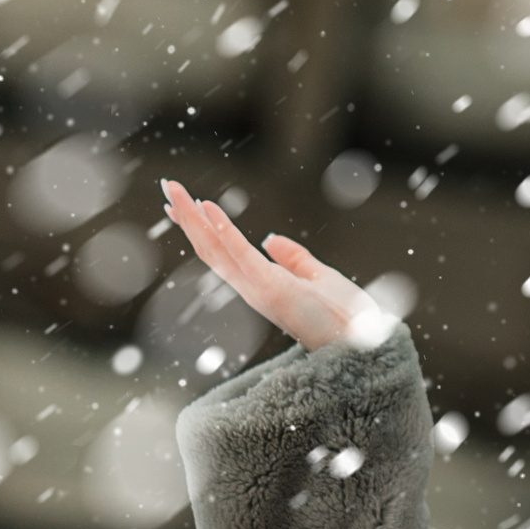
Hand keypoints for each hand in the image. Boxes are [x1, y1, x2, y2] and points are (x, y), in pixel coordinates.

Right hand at [160, 179, 389, 352]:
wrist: (361, 341)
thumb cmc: (343, 316)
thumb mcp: (317, 277)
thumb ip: (294, 258)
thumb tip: (272, 239)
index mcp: (260, 284)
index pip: (221, 253)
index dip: (199, 229)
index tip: (179, 207)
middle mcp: (252, 287)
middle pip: (210, 248)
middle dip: (187, 217)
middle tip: (167, 187)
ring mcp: (258, 288)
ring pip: (216, 248)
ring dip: (193, 218)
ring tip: (174, 190)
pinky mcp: (272, 287)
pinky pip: (241, 254)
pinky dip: (223, 230)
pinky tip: (207, 207)